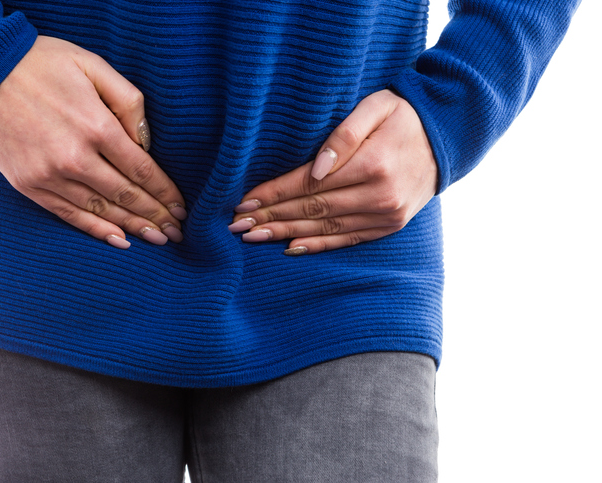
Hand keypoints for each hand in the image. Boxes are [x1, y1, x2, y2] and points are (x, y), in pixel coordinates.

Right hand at [0, 35, 186, 248]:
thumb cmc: (42, 63)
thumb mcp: (93, 65)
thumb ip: (128, 102)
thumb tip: (148, 142)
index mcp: (96, 126)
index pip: (142, 170)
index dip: (165, 193)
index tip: (182, 208)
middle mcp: (75, 157)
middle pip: (127, 195)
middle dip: (157, 216)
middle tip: (178, 232)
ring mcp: (49, 175)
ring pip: (102, 210)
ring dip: (134, 228)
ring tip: (158, 240)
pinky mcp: (28, 184)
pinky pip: (69, 215)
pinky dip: (97, 230)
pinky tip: (120, 240)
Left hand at [229, 89, 437, 254]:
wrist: (446, 137)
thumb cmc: (404, 116)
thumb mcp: (376, 107)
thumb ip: (344, 134)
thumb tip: (315, 167)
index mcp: (372, 164)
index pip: (309, 184)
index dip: (273, 194)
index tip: (243, 201)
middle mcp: (379, 195)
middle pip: (312, 209)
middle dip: (271, 217)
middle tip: (236, 226)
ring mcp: (386, 215)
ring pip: (325, 228)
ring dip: (286, 234)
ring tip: (253, 238)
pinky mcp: (389, 226)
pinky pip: (347, 240)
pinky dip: (318, 246)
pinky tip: (291, 248)